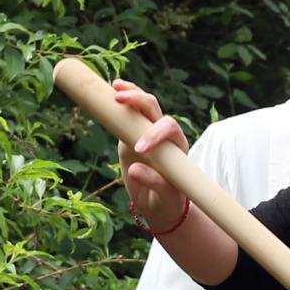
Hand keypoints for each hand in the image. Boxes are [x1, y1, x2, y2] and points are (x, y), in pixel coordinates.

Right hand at [112, 80, 192, 228]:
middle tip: (120, 100)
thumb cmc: (167, 200)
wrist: (160, 202)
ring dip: (132, 94)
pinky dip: (122, 101)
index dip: (154, 133)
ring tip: (116, 87)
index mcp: (177, 147)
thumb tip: (135, 170)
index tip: (139, 149)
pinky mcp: (131, 134)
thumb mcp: (164, 197)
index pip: (169, 128)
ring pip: (144, 106)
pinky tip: (112, 89)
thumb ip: (155, 183)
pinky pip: (129, 114)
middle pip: (156, 110)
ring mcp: (147, 132)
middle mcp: (164, 135)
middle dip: (140, 102)